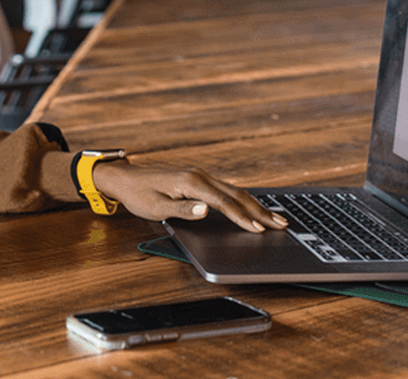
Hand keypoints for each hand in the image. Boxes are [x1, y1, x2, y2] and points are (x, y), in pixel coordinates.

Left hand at [90, 161, 288, 232]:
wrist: (125, 178)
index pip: (224, 203)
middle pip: (237, 195)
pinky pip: (227, 190)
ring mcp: (201, 176)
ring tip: (275, 218)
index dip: (242, 218)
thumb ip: (183, 210)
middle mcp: (200, 176)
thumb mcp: (156, 208)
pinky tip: (252, 207)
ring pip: (235, 191)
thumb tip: (207, 210)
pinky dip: (243, 200)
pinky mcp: (199, 180)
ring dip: (255, 205)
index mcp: (192, 183)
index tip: (259, 230)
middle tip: (281, 224)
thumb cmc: (139, 195)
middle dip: (260, 211)